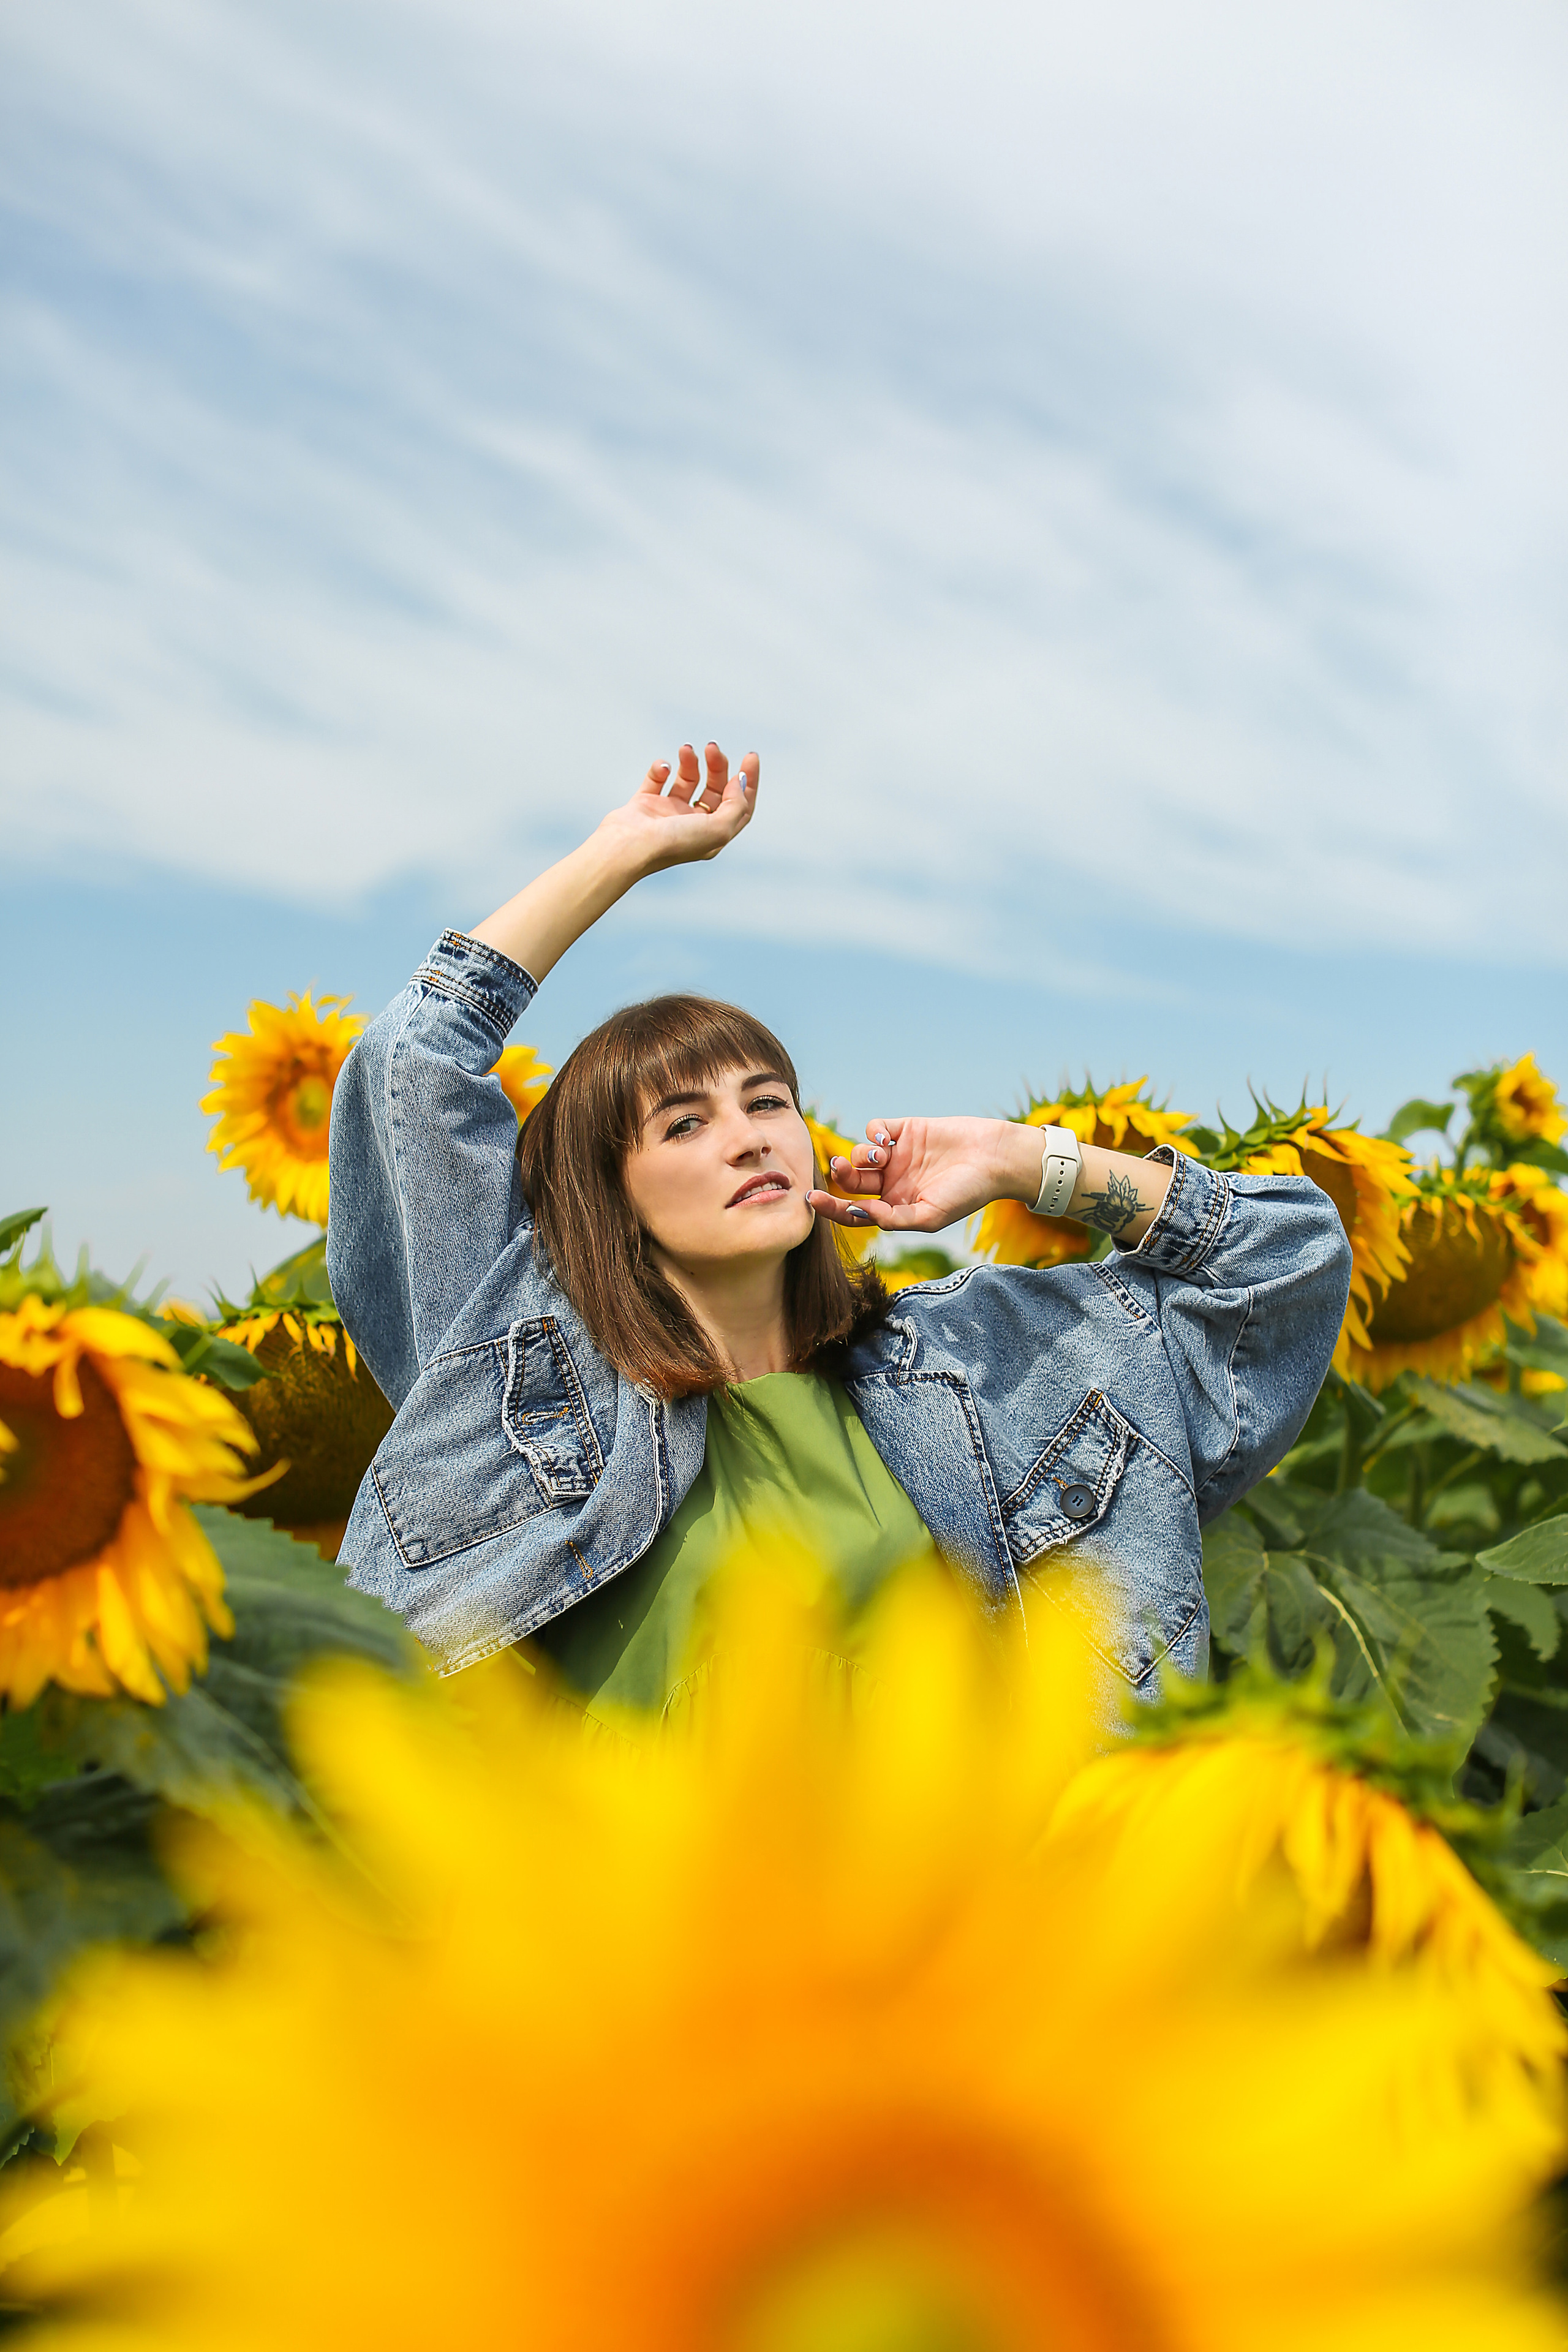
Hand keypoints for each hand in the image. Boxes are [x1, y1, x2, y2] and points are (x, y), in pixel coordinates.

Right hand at [595, 742, 757, 878]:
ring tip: (686, 749)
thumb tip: (740, 781)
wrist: (627, 847)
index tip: (750, 756)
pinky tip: (663, 767)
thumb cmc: (673, 843)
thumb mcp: (718, 829)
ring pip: (687, 781)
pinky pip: (657, 779)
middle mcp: (692, 825)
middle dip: (718, 766)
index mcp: (712, 835)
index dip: (748, 782)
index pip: (739, 806)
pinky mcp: (645, 804)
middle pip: (715, 790)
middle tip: (713, 747)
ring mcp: (668, 814)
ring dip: (690, 762)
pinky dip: (661, 768)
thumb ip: (736, 805)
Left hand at [807, 1117, 1035, 1234]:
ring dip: (861, 1154)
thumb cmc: (968, 1193)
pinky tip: (886, 1138)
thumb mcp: (931, 1216)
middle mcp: (893, 1182)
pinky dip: (873, 1131)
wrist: (995, 1158)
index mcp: (896, 1207)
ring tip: (881, 1154)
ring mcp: (899, 1155)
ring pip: (860, 1154)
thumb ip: (894, 1220)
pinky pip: (875, 1127)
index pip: (855, 1211)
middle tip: (839, 1168)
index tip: (812, 1200)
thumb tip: (861, 1214)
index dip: (832, 1208)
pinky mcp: (906, 1130)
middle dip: (841, 1175)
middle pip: (852, 1182)